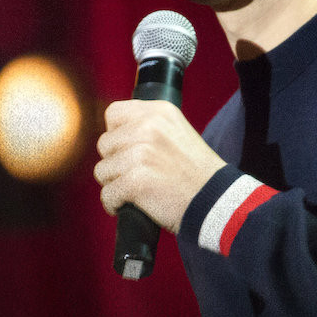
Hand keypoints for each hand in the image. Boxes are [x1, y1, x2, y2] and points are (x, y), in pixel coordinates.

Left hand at [94, 99, 226, 232]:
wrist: (214, 200)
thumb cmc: (195, 172)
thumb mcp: (177, 132)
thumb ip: (148, 126)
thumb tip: (114, 134)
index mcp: (159, 111)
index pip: (114, 113)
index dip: (116, 134)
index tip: (128, 149)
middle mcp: (148, 127)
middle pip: (104, 144)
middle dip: (115, 162)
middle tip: (137, 174)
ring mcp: (140, 153)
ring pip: (102, 171)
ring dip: (115, 184)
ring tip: (138, 190)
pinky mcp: (135, 180)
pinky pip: (107, 194)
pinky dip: (115, 204)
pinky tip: (132, 205)